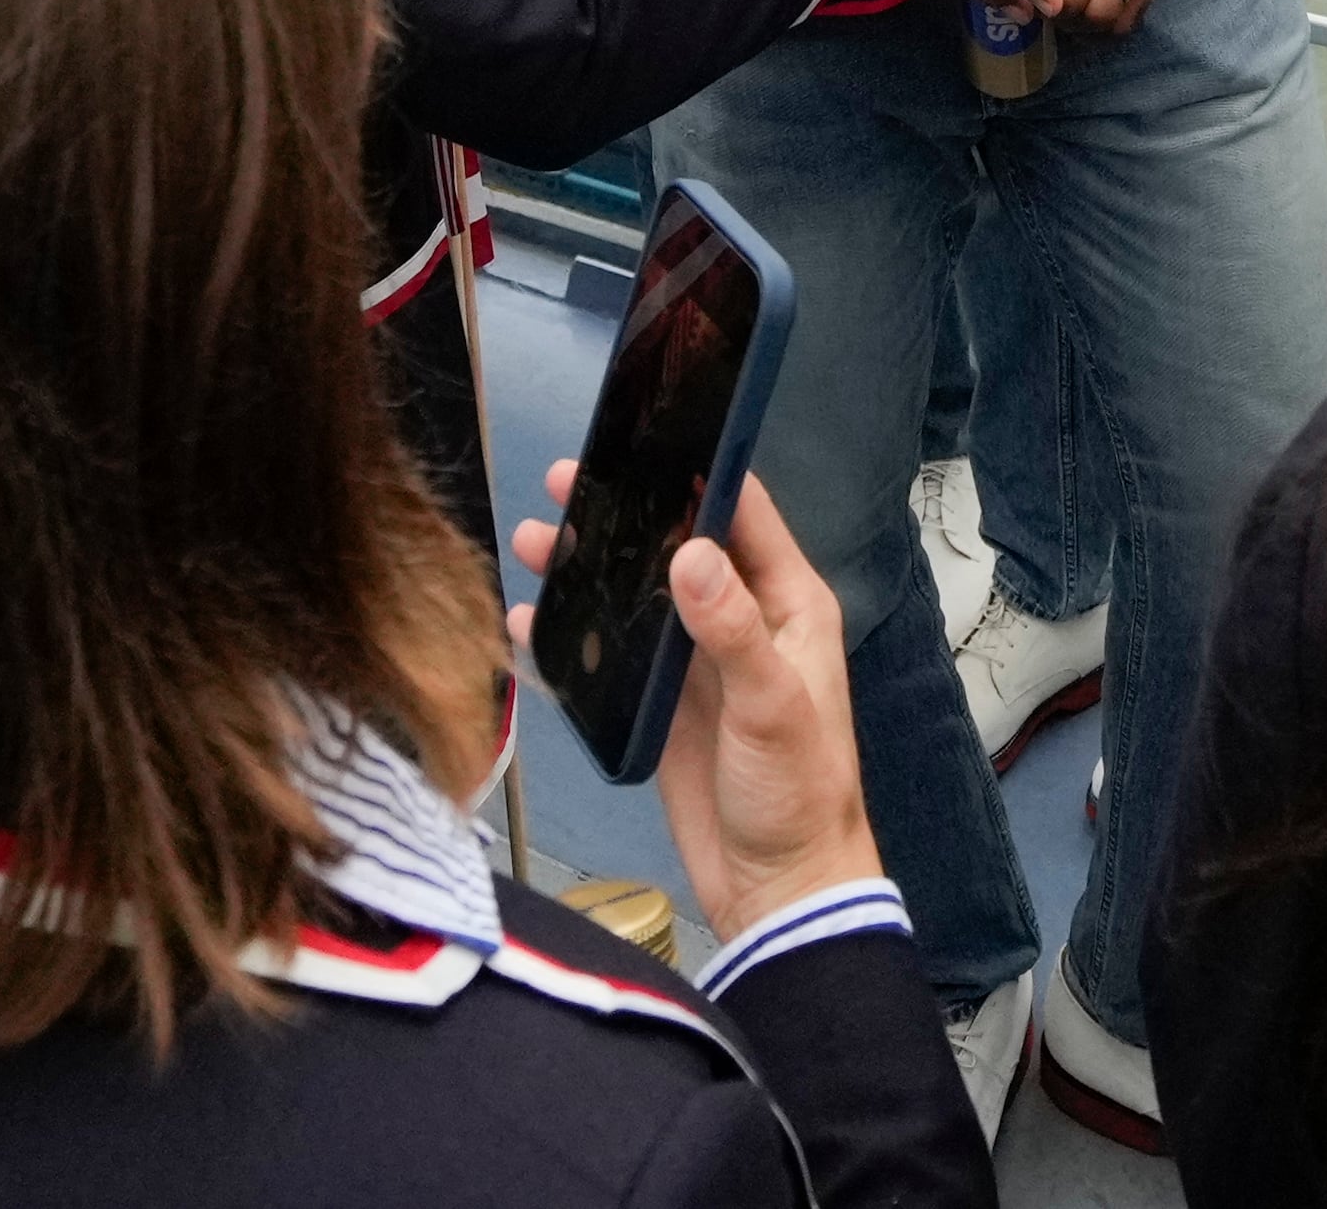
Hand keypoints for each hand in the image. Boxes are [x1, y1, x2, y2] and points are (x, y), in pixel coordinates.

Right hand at [507, 462, 879, 939]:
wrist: (777, 889)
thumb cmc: (796, 794)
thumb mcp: (771, 706)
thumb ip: (730, 630)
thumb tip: (688, 552)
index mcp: (787, 606)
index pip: (742, 515)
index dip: (696, 470)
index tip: (642, 437)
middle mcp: (743, 621)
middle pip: (676, 546)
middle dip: (623, 515)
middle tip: (565, 482)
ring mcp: (697, 663)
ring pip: (637, 596)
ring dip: (590, 570)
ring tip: (534, 542)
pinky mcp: (662, 706)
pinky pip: (613, 656)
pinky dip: (572, 638)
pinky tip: (530, 624)